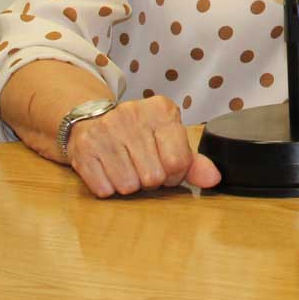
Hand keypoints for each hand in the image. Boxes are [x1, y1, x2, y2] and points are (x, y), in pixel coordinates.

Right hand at [63, 96, 221, 198]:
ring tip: (124, 167)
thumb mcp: (169, 139)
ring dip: (128, 185)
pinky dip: (107, 187)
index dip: (173, 175)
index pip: (179, 162)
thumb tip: (214, 179)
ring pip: (128, 186)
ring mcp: (106, 130)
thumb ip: (193, 161)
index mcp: (162, 110)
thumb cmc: (138, 134)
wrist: (91, 118)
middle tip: (142, 167)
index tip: (165, 167)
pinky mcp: (83, 148)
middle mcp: (134, 115)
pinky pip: (104, 189)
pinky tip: (107, 170)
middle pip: (153, 177)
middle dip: (150, 180)